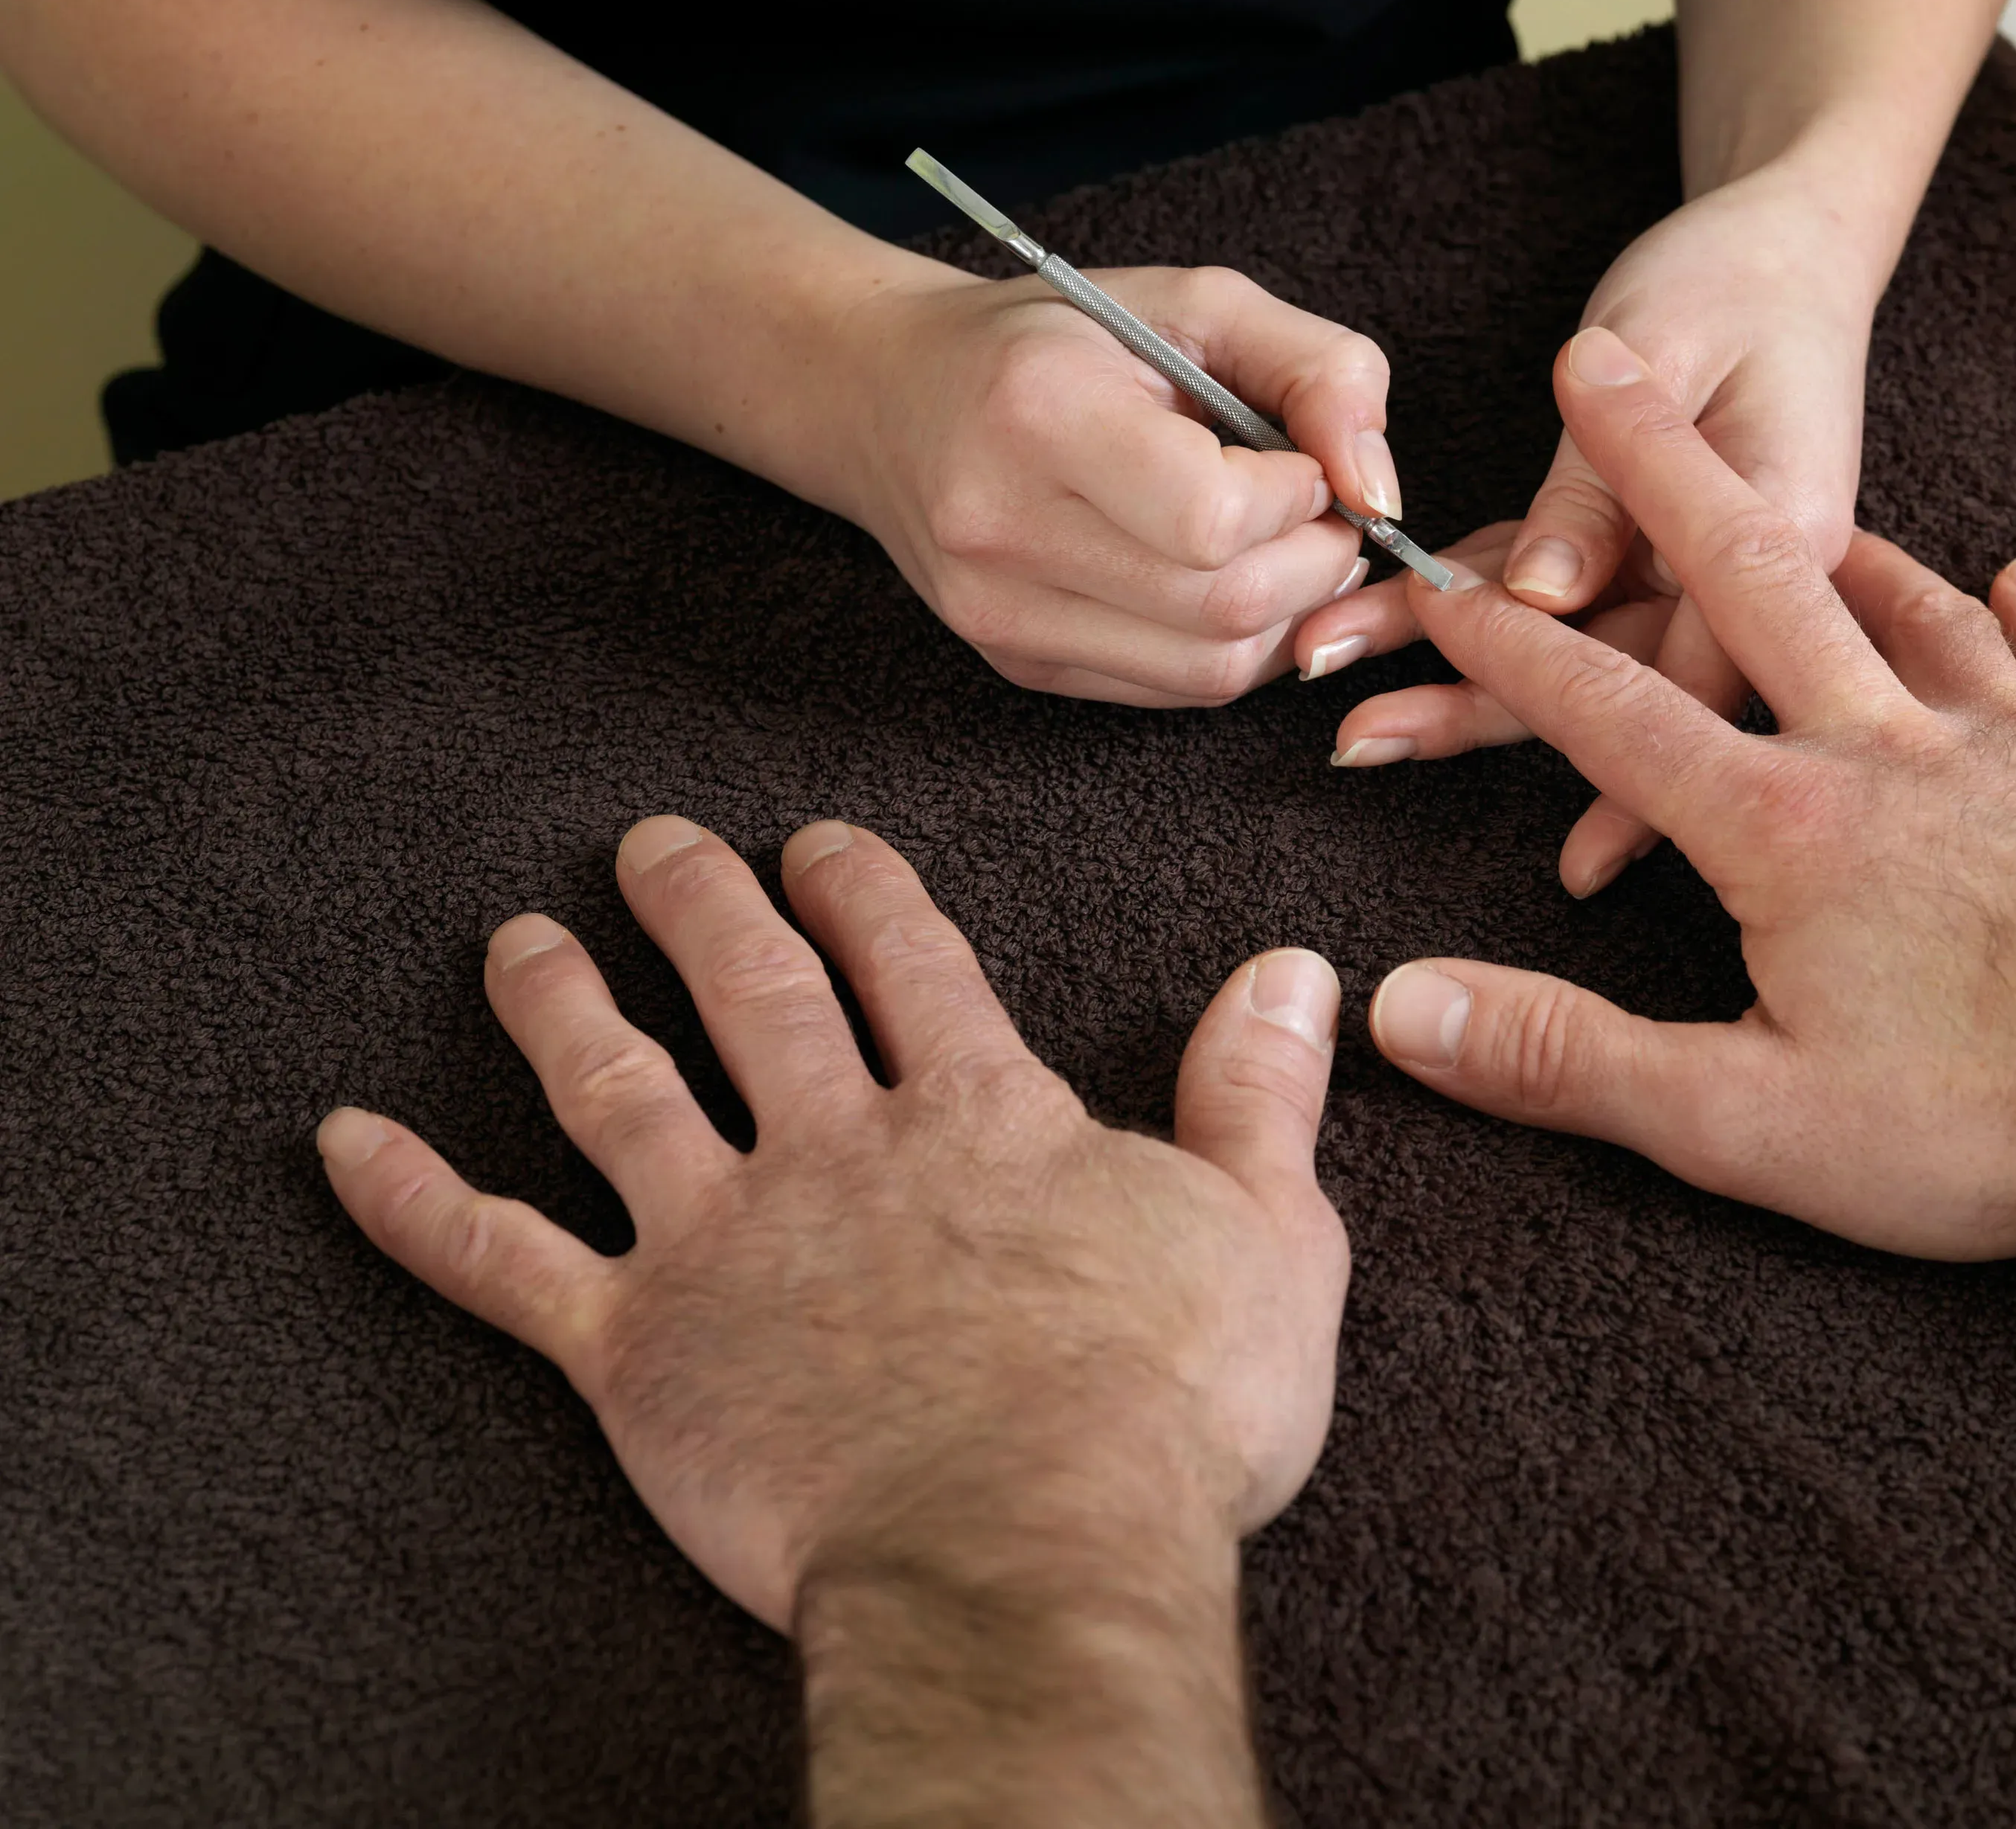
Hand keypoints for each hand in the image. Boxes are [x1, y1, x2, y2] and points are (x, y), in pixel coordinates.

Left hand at [316, 816, 1348, 1633]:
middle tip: (652, 843)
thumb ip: (1262, 1094)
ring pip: (617, 1087)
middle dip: (702, 903)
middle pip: (754, 989)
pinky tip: (342, 1143)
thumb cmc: (1168, 1412)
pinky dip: (414, 1201)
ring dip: (559, 1002)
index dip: (865, 891)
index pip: (912, 962)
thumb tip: (1298, 971)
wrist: (1034, 1550)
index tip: (821, 841)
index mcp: (978, 1118)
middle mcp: (836, 1147)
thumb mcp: (1269, 1236)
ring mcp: (724, 1241)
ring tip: (517, 939)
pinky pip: (500, 1263)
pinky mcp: (638, 1350)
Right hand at [838, 263, 1397, 706]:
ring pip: (1211, 668)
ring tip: (1276, 545)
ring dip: (1285, 615)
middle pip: (1226, 606)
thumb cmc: (1056, 338)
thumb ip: (1318, 370)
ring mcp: (1001, 614)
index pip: (1215, 518)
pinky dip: (1233, 647)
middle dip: (1313, 563)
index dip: (1294, 498)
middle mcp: (1001, 527)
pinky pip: (1174, 691)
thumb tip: (1379, 488)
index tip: (1296, 461)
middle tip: (1314, 512)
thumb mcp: (1196, 303)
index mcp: (1038, 413)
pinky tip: (1224, 583)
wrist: (891, 394)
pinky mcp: (1019, 664)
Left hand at [1292, 162, 1874, 888]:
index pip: (1711, 679)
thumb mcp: (1664, 354)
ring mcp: (1689, 577)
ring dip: (1449, 668)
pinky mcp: (1637, 553)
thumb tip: (1544, 604)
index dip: (1646, 774)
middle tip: (1356, 739)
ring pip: (1563, 650)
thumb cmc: (1739, 280)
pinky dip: (1460, 606)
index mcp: (1788, 542)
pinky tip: (1366, 626)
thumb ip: (1605, 486)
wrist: (1787, 238)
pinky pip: (1543, 597)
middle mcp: (1747, 585)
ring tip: (1331, 690)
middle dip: (1481, 713)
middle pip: (1616, 682)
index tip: (1579, 856)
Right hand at [1358, 327, 2015, 1259]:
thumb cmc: (1993, 1125)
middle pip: (1752, 580)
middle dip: (1659, 469)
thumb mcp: (1747, 1123)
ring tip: (1799, 504)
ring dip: (1843, 545)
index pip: (1611, 716)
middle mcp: (1894, 750)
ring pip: (1916, 604)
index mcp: (1786, 827)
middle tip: (1599, 371)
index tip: (1444, 591)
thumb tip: (1401, 1010)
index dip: (1512, 654)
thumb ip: (1565, 1056)